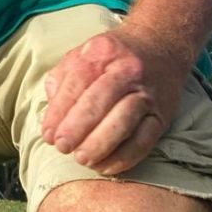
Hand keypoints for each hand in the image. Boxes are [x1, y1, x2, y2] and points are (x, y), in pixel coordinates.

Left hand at [40, 27, 188, 175]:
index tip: (48, 133)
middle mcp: (126, 70)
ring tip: (82, 159)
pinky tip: (106, 166)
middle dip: (77, 127)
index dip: (59, 110)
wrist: (159, 45)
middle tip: (62, 147)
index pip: (77, 81)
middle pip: (100, 100)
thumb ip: (63, 77)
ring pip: (123, 121)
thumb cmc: (113, 55)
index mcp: (102, 52)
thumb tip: (51, 110)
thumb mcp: (84, 52)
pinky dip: (125, 157)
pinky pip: (144, 141)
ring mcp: (147, 93)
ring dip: (100, 144)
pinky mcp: (162, 115)